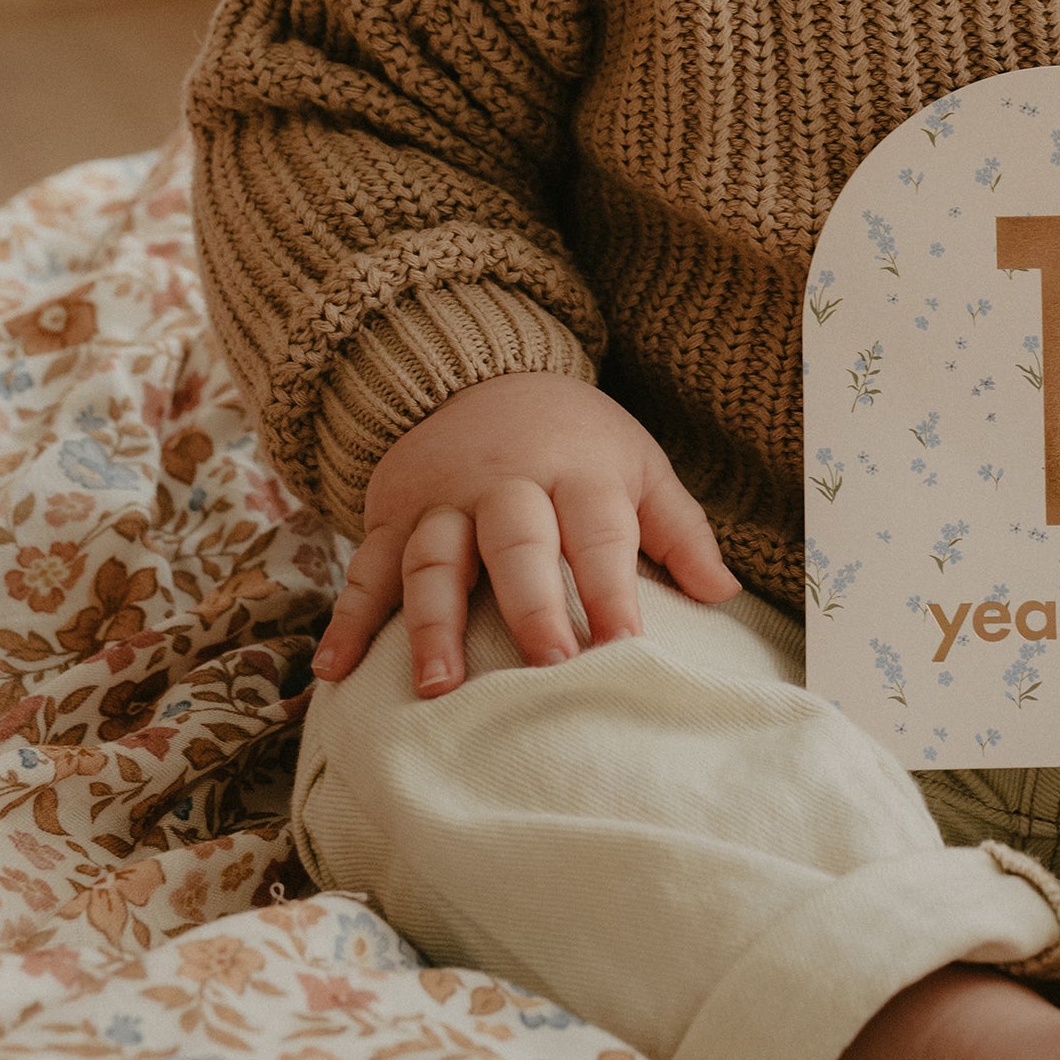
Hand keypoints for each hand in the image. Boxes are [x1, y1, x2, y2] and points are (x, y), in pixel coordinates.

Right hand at [310, 371, 738, 696]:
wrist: (484, 373)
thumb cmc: (578, 441)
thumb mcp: (638, 465)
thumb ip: (680, 530)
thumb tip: (726, 594)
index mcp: (577, 472)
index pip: (599, 534)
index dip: (614, 591)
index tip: (628, 650)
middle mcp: (507, 483)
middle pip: (516, 545)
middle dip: (530, 606)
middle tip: (546, 669)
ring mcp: (443, 499)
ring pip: (435, 559)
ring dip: (432, 623)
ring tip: (438, 686)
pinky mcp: (391, 512)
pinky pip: (364, 566)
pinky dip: (347, 618)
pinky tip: (333, 670)